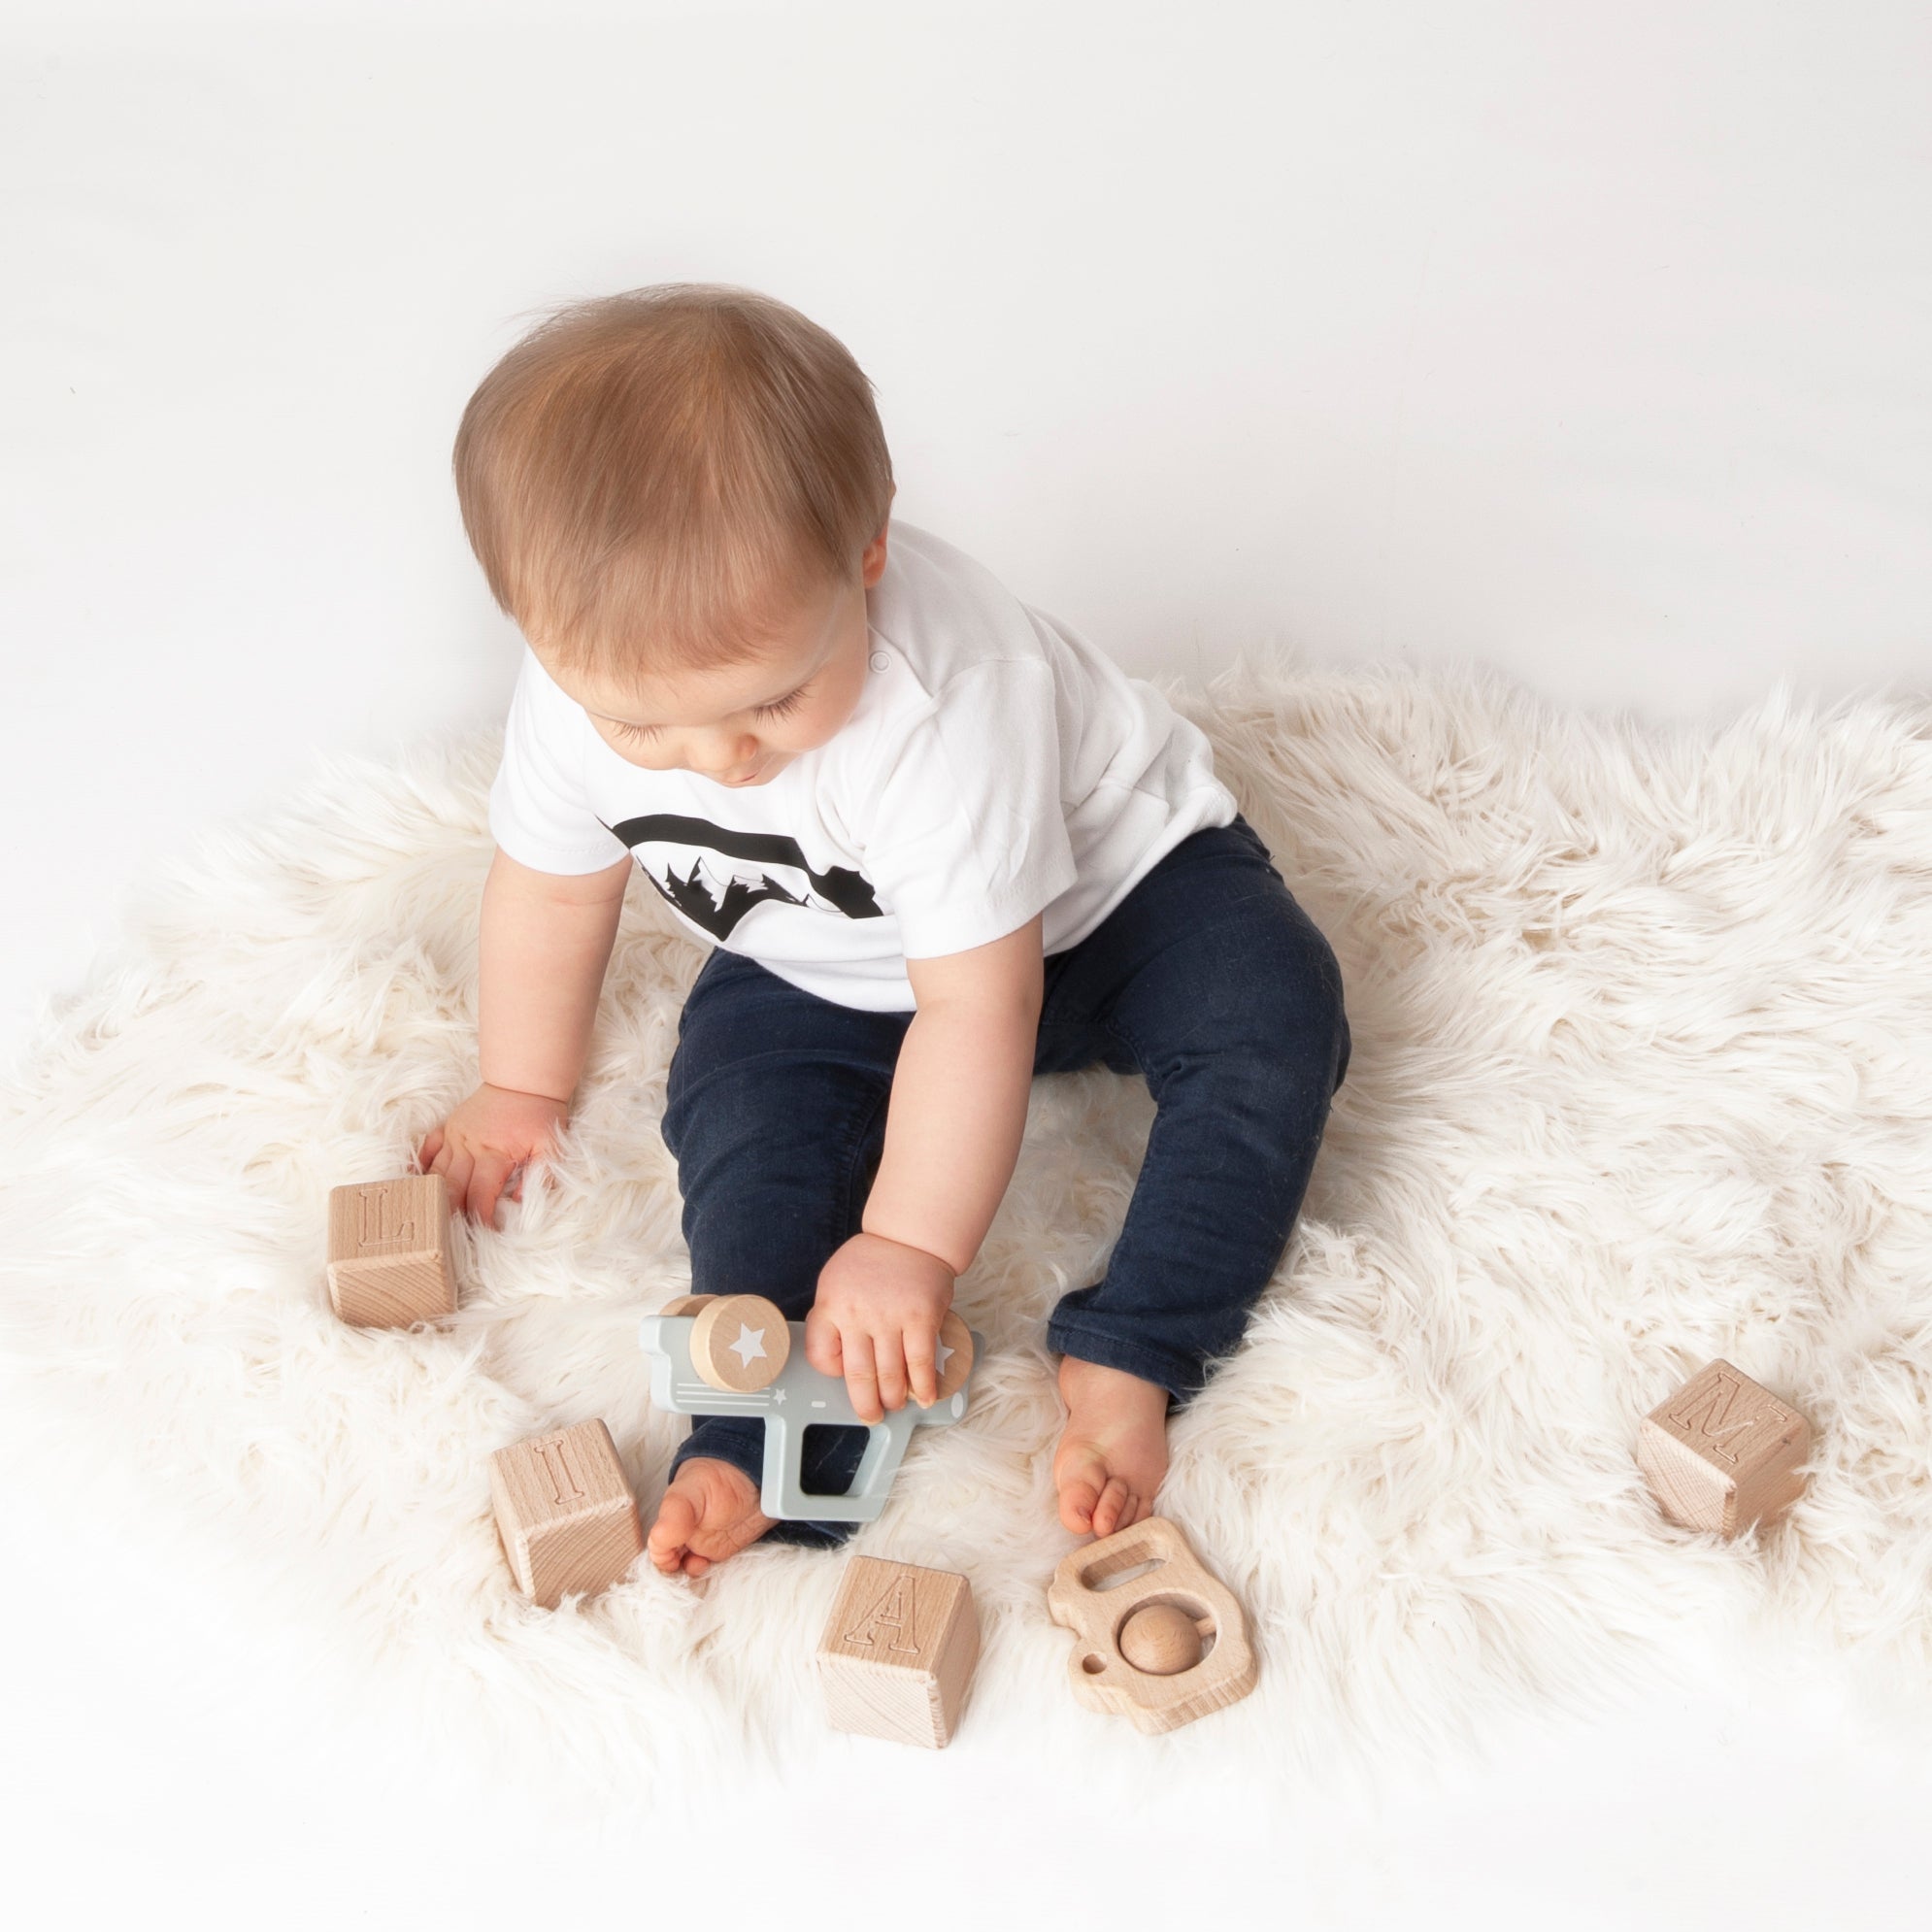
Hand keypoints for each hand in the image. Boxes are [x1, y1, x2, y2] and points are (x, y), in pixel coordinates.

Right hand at [414, 1081, 568, 1229]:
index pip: (480, 1196)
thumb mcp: (551, 1146)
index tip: (481, 1235)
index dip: (479, 1218)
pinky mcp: (448, 1127)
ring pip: (435, 1173)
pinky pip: (427, 1149)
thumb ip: (540, 1176)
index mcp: (494, 1154)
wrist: (524, 1080)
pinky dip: (420, 1167)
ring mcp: (454, 1136)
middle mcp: (468, 1146)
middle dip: (451, 1214)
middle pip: (452, 1189)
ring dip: (433, 1196)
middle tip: (449, 1236)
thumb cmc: (539, 1115)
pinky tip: (415, 1185)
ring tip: (430, 1219)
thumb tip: (519, 1203)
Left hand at [804, 1231, 955, 1424]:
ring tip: (896, 1404)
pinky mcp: (921, 1319)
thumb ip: (831, 1318)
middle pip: (858, 1376)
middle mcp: (857, 1315)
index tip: (843, 1374)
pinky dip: (924, 1385)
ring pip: (890, 1375)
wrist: (909, 1236)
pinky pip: (920, 1363)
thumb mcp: (834, 1282)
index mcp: (831, 1306)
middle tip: (872, 1414)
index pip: (821, 1356)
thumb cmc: (871, 1261)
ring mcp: (890, 1318)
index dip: (832, 1372)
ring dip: (894, 1397)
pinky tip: (925, 1396)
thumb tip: (836, 1360)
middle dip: (866, 1403)